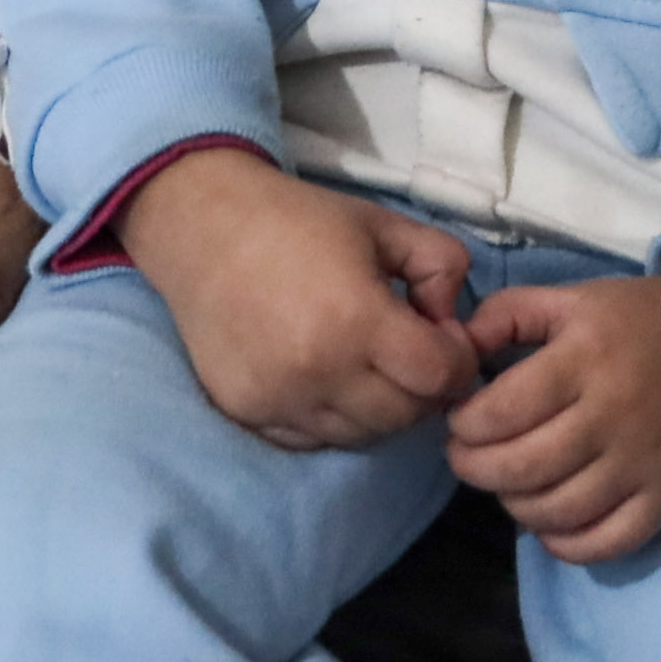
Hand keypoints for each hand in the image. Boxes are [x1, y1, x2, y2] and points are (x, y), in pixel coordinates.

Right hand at [130, 151, 486, 449]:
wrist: (203, 231)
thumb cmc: (299, 221)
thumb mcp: (386, 225)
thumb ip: (443, 266)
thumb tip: (452, 323)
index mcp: (357, 320)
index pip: (439, 377)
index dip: (457, 358)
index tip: (442, 334)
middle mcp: (318, 373)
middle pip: (405, 415)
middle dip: (423, 387)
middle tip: (411, 351)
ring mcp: (279, 400)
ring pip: (362, 435)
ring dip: (380, 406)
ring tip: (367, 361)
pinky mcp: (248, 414)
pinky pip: (315, 440)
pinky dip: (335, 417)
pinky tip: (329, 376)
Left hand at [443, 264, 660, 563]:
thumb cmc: (646, 317)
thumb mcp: (577, 297)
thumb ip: (509, 314)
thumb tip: (457, 350)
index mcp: (585, 357)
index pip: (501, 412)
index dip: (464, 425)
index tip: (459, 420)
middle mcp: (612, 414)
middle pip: (520, 469)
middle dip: (475, 469)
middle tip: (469, 457)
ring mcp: (643, 462)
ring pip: (556, 512)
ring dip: (514, 505)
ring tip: (510, 484)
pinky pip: (607, 542)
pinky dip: (567, 544)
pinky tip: (551, 524)